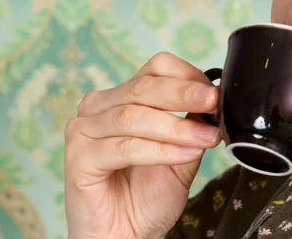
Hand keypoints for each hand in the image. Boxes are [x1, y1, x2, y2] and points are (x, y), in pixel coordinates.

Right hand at [64, 52, 221, 238]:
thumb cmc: (148, 197)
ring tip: (206, 140)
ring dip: (176, 127)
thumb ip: (193, 125)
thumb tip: (214, 97)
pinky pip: (124, 146)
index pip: (155, 69)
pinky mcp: (78, 158)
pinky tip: (185, 154)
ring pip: (134, 116)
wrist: (126, 236)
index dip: (187, 76)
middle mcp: (98, 107)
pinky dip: (160, 150)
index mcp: (122, 97)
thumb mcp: (182, 153)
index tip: (214, 94)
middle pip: (143, 87)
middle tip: (212, 102)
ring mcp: (84, 131)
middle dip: (184, 94)